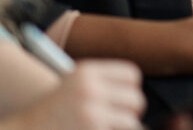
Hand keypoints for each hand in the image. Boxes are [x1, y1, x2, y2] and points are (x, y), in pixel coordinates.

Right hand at [6, 60, 144, 129]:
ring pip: (131, 121)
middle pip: (135, 99)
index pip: (131, 75)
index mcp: (87, 72)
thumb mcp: (74, 84)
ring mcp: (91, 112)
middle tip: (117, 118)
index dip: (130, 89)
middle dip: (130, 112)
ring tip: (106, 126)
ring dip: (123, 127)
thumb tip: (135, 92)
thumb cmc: (52, 111)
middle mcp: (91, 89)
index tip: (123, 99)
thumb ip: (102, 82)